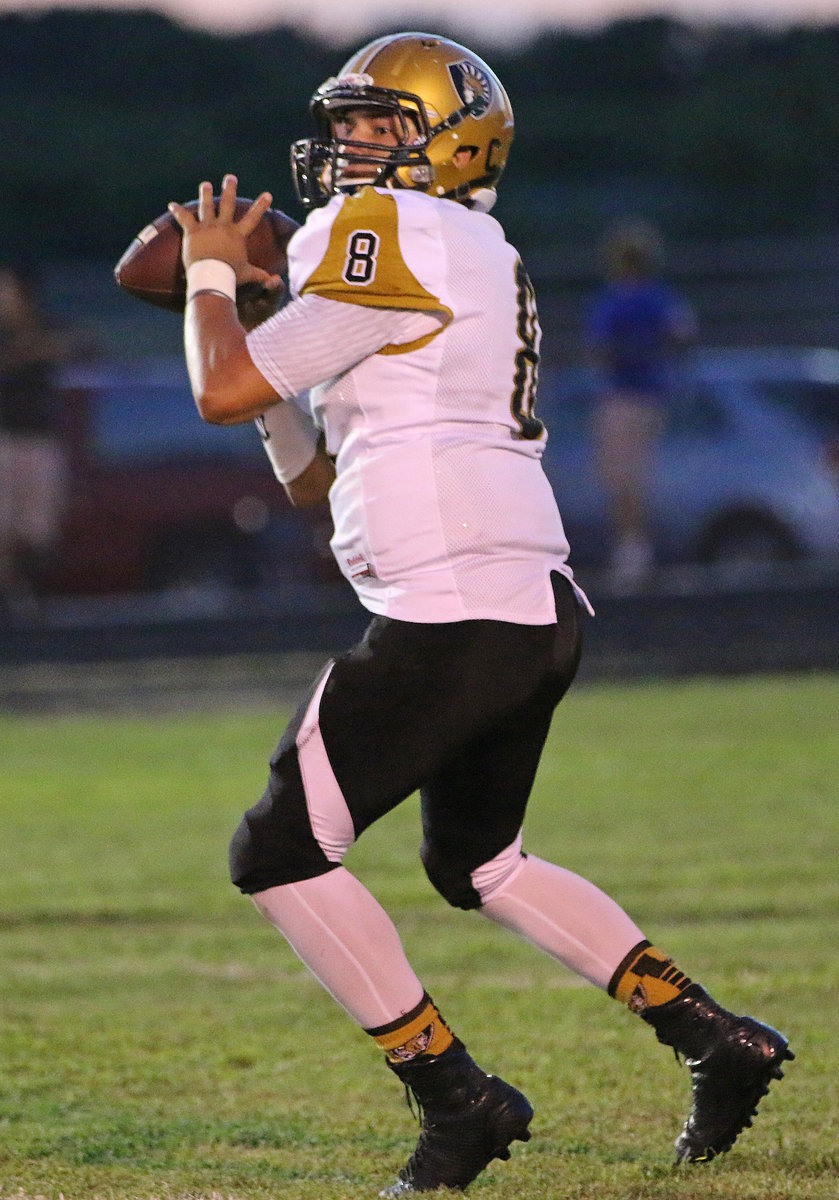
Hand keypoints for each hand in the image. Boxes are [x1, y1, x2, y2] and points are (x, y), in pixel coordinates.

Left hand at [168, 174, 282, 293]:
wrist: (211, 275)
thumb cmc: (230, 275)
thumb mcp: (247, 274)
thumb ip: (260, 275)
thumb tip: (274, 281)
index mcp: (237, 234)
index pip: (253, 218)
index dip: (261, 206)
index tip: (267, 194)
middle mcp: (223, 226)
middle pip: (227, 203)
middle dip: (229, 189)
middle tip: (230, 178)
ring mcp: (207, 227)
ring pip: (206, 206)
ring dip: (206, 194)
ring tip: (206, 185)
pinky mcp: (193, 231)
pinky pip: (184, 218)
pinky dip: (177, 211)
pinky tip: (172, 205)